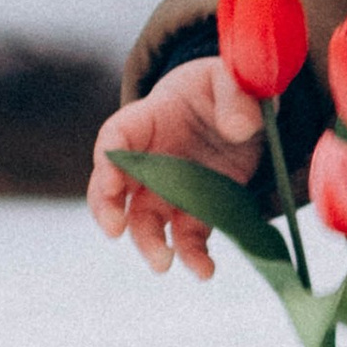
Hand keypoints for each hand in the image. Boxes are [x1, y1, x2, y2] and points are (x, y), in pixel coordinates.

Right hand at [88, 57, 263, 278]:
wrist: (239, 110)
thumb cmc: (223, 86)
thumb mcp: (233, 76)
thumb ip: (237, 94)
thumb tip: (239, 126)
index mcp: (149, 119)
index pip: (115, 138)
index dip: (107, 160)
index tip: (111, 182)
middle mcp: (149, 159)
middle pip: (114, 188)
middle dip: (108, 210)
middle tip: (115, 230)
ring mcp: (169, 189)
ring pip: (145, 221)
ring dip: (149, 244)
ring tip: (164, 263)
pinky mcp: (196, 210)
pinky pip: (187, 237)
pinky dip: (193, 256)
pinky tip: (205, 270)